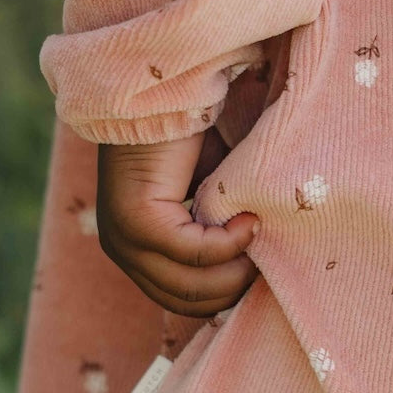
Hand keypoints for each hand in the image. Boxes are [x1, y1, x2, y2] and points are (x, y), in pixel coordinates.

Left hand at [96, 128, 260, 317]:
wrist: (162, 92)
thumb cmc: (188, 135)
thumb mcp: (206, 194)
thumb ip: (217, 227)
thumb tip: (257, 265)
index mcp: (136, 249)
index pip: (182, 300)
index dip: (226, 295)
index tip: (263, 271)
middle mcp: (123, 250)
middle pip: (186, 301)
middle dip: (234, 288)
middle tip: (269, 260)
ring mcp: (124, 238)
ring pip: (188, 285)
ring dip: (235, 270)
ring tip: (261, 238)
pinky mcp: (137, 219)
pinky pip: (191, 252)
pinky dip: (227, 243)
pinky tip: (249, 220)